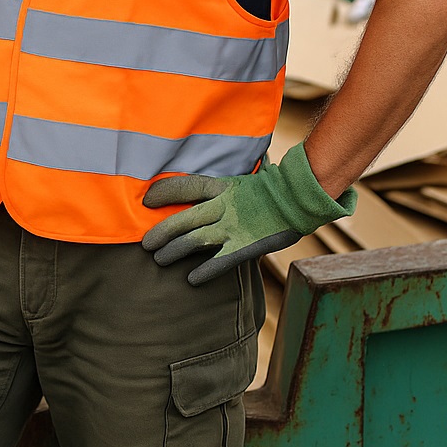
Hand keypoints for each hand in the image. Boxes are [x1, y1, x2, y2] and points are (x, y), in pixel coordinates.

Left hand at [141, 143, 355, 286]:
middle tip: (145, 244)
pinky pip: (219, 262)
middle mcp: (223, 206)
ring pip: (194, 241)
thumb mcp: (245, 176)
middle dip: (161, 232)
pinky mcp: (245, 246)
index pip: (185, 186)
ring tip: (159, 260)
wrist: (301, 198)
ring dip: (174, 251)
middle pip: (183, 219)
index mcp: (222, 186)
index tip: (146, 199)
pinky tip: (190, 280)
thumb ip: (226, 178)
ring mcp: (233, 227)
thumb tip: (215, 166)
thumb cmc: (273, 187)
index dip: (163, 192)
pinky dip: (204, 272)